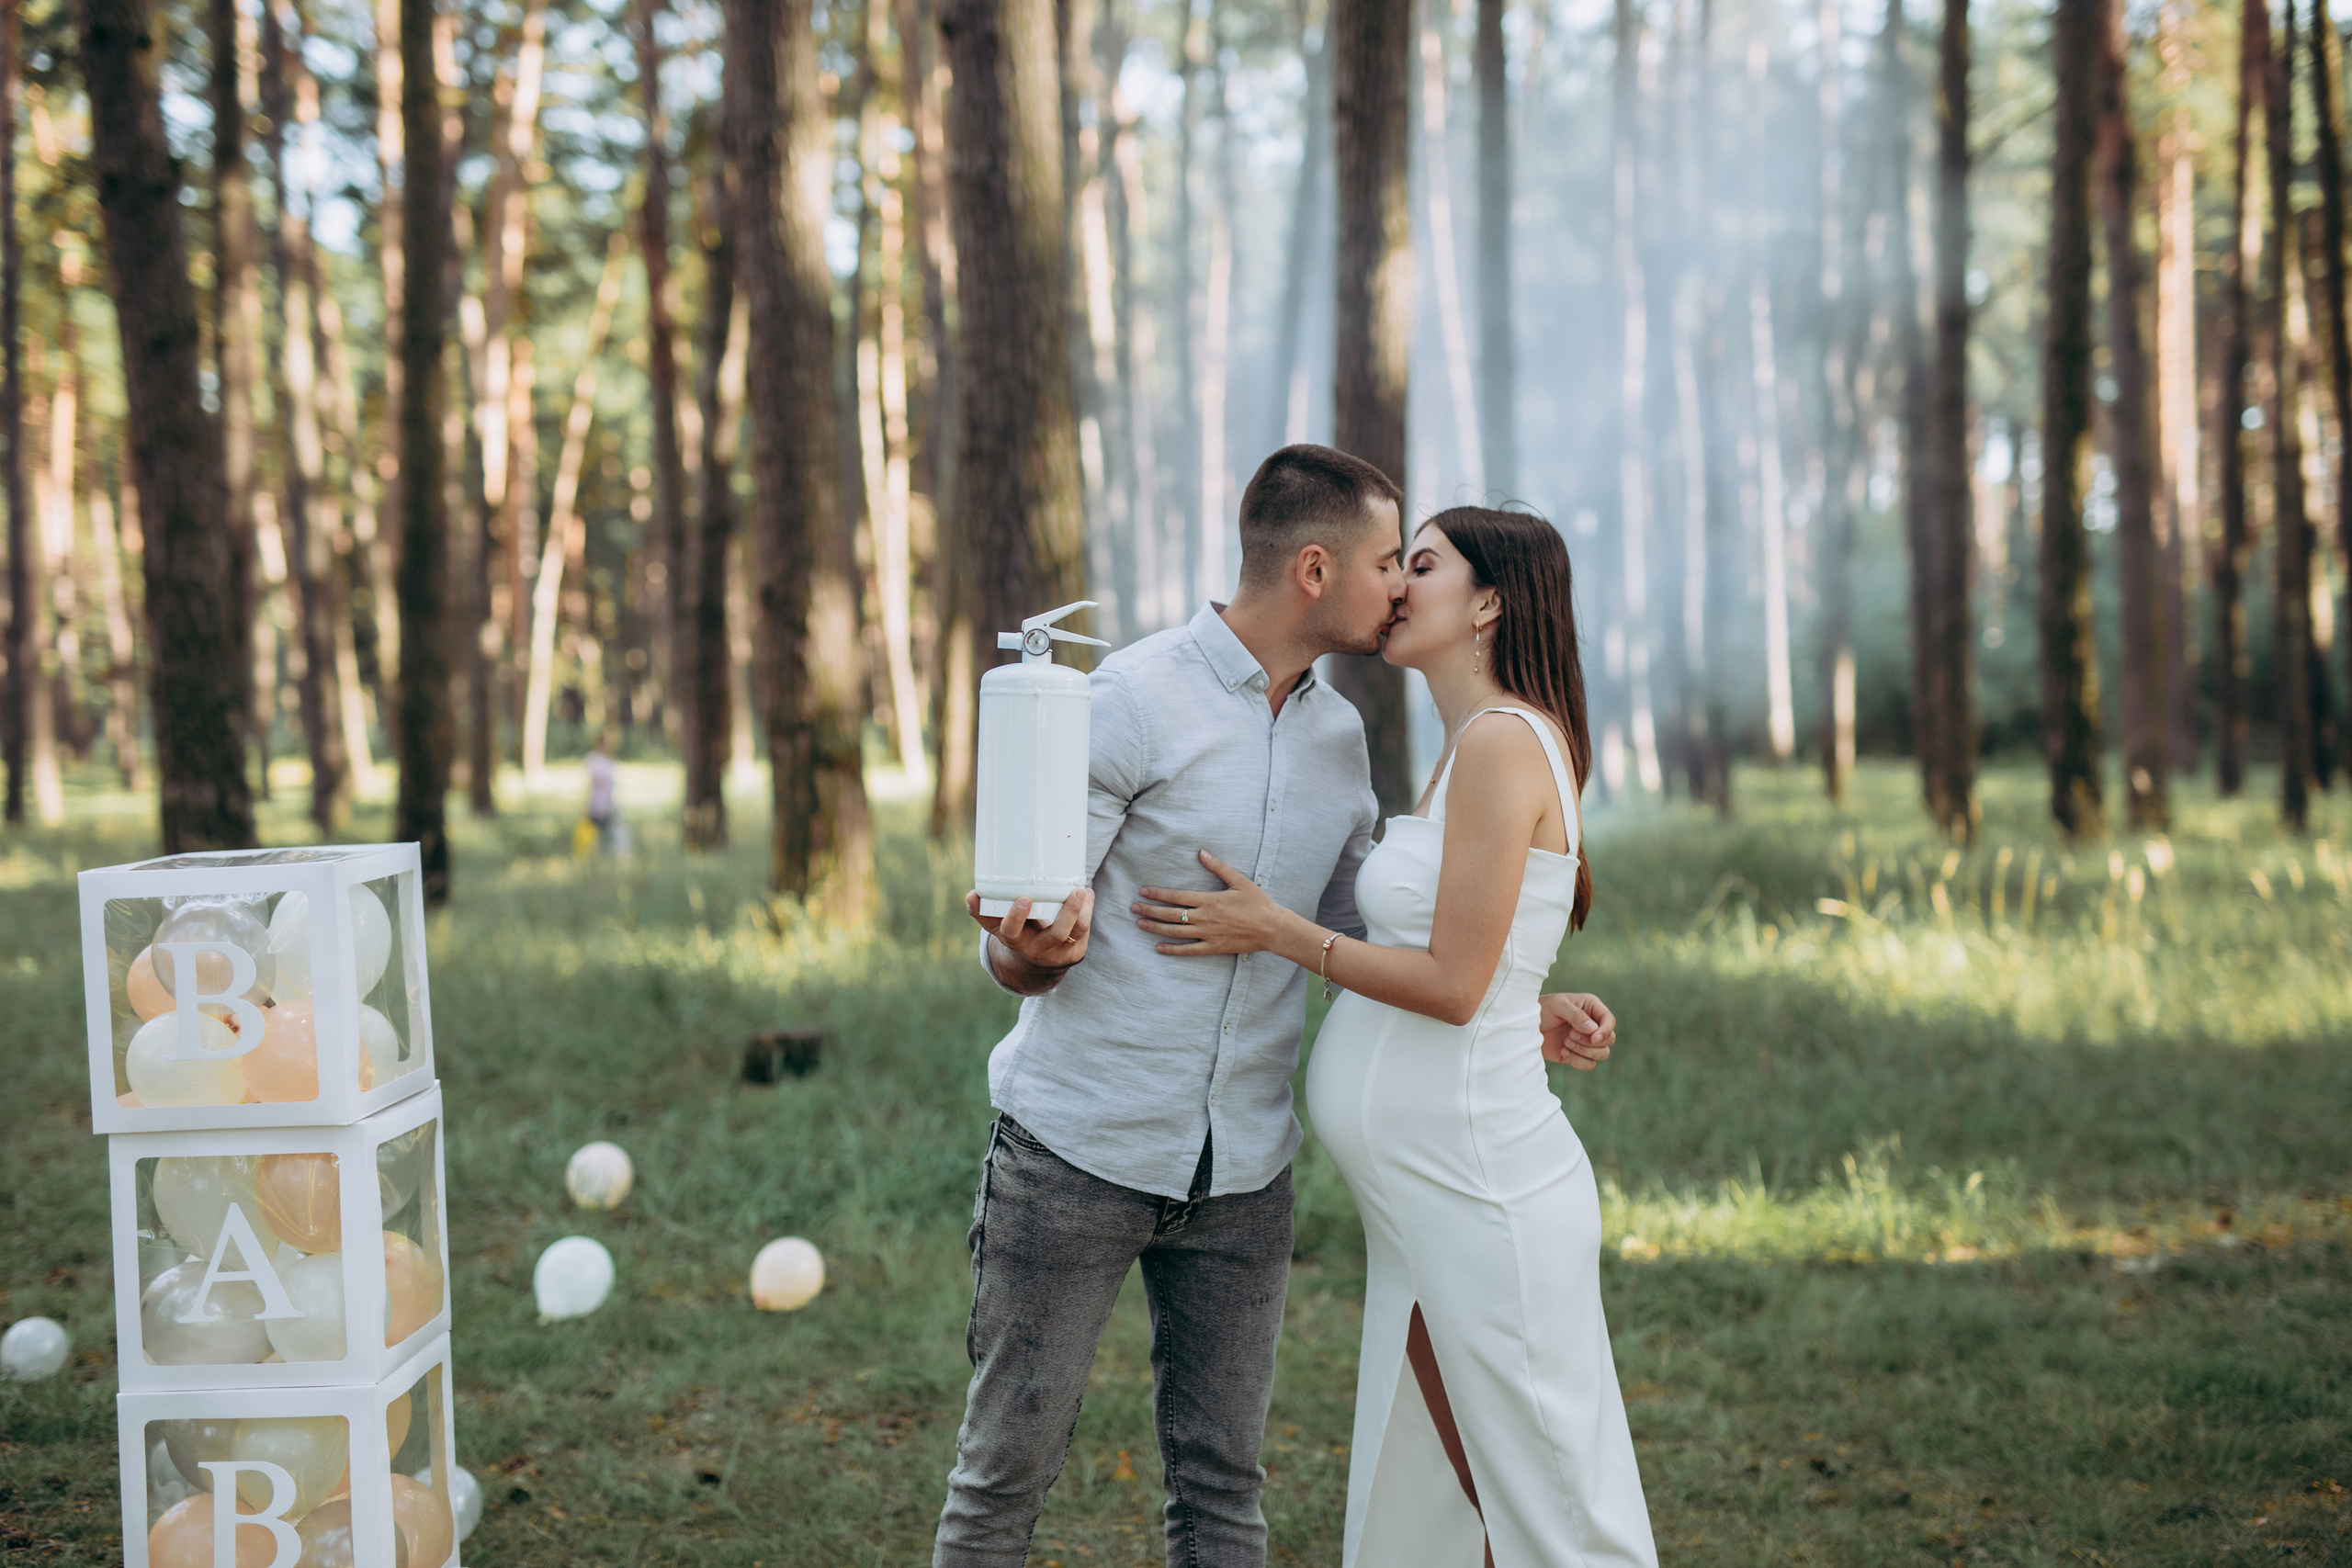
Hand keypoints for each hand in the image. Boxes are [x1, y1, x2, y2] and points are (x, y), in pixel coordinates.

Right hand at [969, 889, 1093, 988]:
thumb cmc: (1015, 932)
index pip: (1011, 931)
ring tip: (1083, 891)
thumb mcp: (996, 925)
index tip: (1024, 898)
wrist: (1034, 963)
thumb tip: (971, 895)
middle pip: (1054, 935)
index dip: (1016, 917)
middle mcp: (1036, 949)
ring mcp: (1057, 953)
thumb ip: (983, 910)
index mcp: (1013, 940)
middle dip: (1066, 914)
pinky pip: (1084, 933)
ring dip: (1082, 912)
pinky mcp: (1074, 953)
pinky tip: (1088, 896)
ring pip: (1074, 933)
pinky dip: (1087, 912)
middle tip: (1073, 891)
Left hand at [1135, 851, 1287, 955]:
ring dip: (1156, 928)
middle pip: (1171, 914)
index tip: (1143, 891)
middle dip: (1150, 910)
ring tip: (1140, 924)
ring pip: (1176, 932)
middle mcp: (1205, 918)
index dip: (1158, 894)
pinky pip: (1189, 950)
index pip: (1177, 896)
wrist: (1273, 928)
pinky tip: (1159, 948)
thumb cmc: (1258, 903)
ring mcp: (1208, 934)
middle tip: (1133, 907)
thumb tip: (1201, 853)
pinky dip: (1172, 950)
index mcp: (1209, 900)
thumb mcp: (1240, 881)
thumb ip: (1219, 867)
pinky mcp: (1213, 947)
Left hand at [1539, 991, 1615, 1069]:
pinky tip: (1562, 1051)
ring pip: (1603, 1053)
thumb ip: (1576, 1015)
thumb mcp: (1556, 1005)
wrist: (1523, 1028)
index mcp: (1590, 1007)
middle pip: (1609, 1039)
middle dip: (1591, 1041)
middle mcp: (1592, 1025)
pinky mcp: (1577, 1055)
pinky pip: (1589, 1065)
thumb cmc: (1539, 1010)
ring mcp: (1585, 1041)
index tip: (1594, 1037)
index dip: (1605, 1031)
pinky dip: (1577, 1061)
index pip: (1610, 1021)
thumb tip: (1594, 1029)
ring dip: (1585, 1051)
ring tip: (1565, 1043)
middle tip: (1569, 1035)